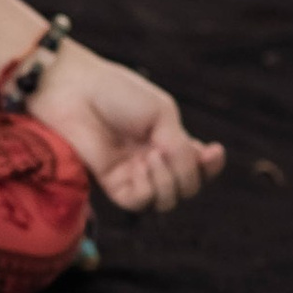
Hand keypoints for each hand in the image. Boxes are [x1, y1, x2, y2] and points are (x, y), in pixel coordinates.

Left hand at [32, 43, 224, 213]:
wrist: (79, 90)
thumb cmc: (118, 93)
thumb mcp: (162, 115)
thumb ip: (180, 148)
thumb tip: (190, 177)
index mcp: (167, 139)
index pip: (198, 166)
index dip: (210, 166)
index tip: (213, 150)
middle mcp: (152, 160)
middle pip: (186, 188)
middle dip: (188, 175)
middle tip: (169, 149)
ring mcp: (132, 172)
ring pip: (165, 202)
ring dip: (168, 183)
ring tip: (153, 156)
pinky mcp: (111, 182)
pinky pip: (139, 203)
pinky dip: (149, 189)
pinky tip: (142, 165)